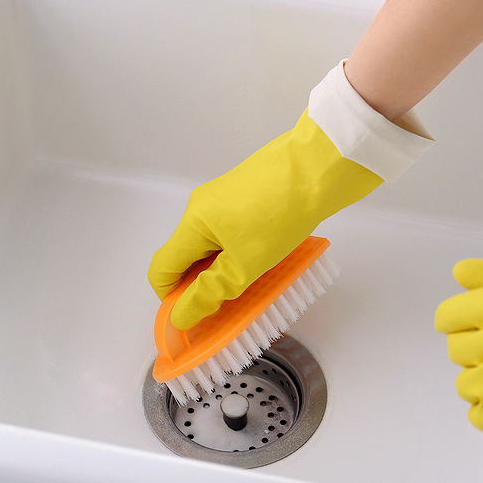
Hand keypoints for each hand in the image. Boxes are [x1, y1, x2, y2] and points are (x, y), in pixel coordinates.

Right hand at [148, 62, 431, 329]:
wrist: (321, 163)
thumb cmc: (281, 212)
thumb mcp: (245, 263)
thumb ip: (210, 292)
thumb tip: (179, 315)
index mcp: (193, 223)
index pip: (161, 269)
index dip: (172, 299)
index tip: (198, 318)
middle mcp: (201, 208)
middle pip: (186, 257)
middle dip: (202, 286)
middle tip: (233, 307)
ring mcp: (225, 199)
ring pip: (211, 246)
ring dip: (225, 270)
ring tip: (256, 285)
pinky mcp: (247, 195)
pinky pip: (231, 233)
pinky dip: (240, 252)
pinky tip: (268, 260)